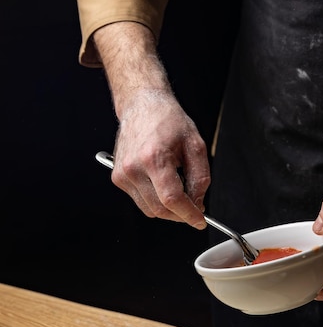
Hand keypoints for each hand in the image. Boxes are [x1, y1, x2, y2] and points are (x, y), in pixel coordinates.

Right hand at [113, 88, 209, 227]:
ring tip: (177, 186)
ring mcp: (122, 174)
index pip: (171, 199)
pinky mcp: (118, 178)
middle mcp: (133, 167)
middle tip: (194, 206)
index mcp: (153, 157)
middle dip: (180, 214)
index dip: (188, 214)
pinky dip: (155, 200)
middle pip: (160, 209)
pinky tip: (161, 183)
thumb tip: (198, 204)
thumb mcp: (195, 146)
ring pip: (150, 210)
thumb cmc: (168, 121)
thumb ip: (200, 179)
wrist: (142, 105)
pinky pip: (141, 202)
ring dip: (168, 208)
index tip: (199, 221)